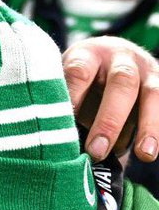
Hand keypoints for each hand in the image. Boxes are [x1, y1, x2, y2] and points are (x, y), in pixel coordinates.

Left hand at [62, 37, 158, 161]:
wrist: (109, 58)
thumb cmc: (79, 82)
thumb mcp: (65, 84)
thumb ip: (63, 107)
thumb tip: (60, 146)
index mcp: (88, 55)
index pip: (79, 72)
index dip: (72, 99)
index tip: (61, 127)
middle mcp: (121, 57)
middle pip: (121, 83)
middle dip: (109, 121)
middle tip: (96, 152)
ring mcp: (146, 69)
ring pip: (152, 93)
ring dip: (149, 126)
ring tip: (144, 154)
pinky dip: (157, 128)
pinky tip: (152, 151)